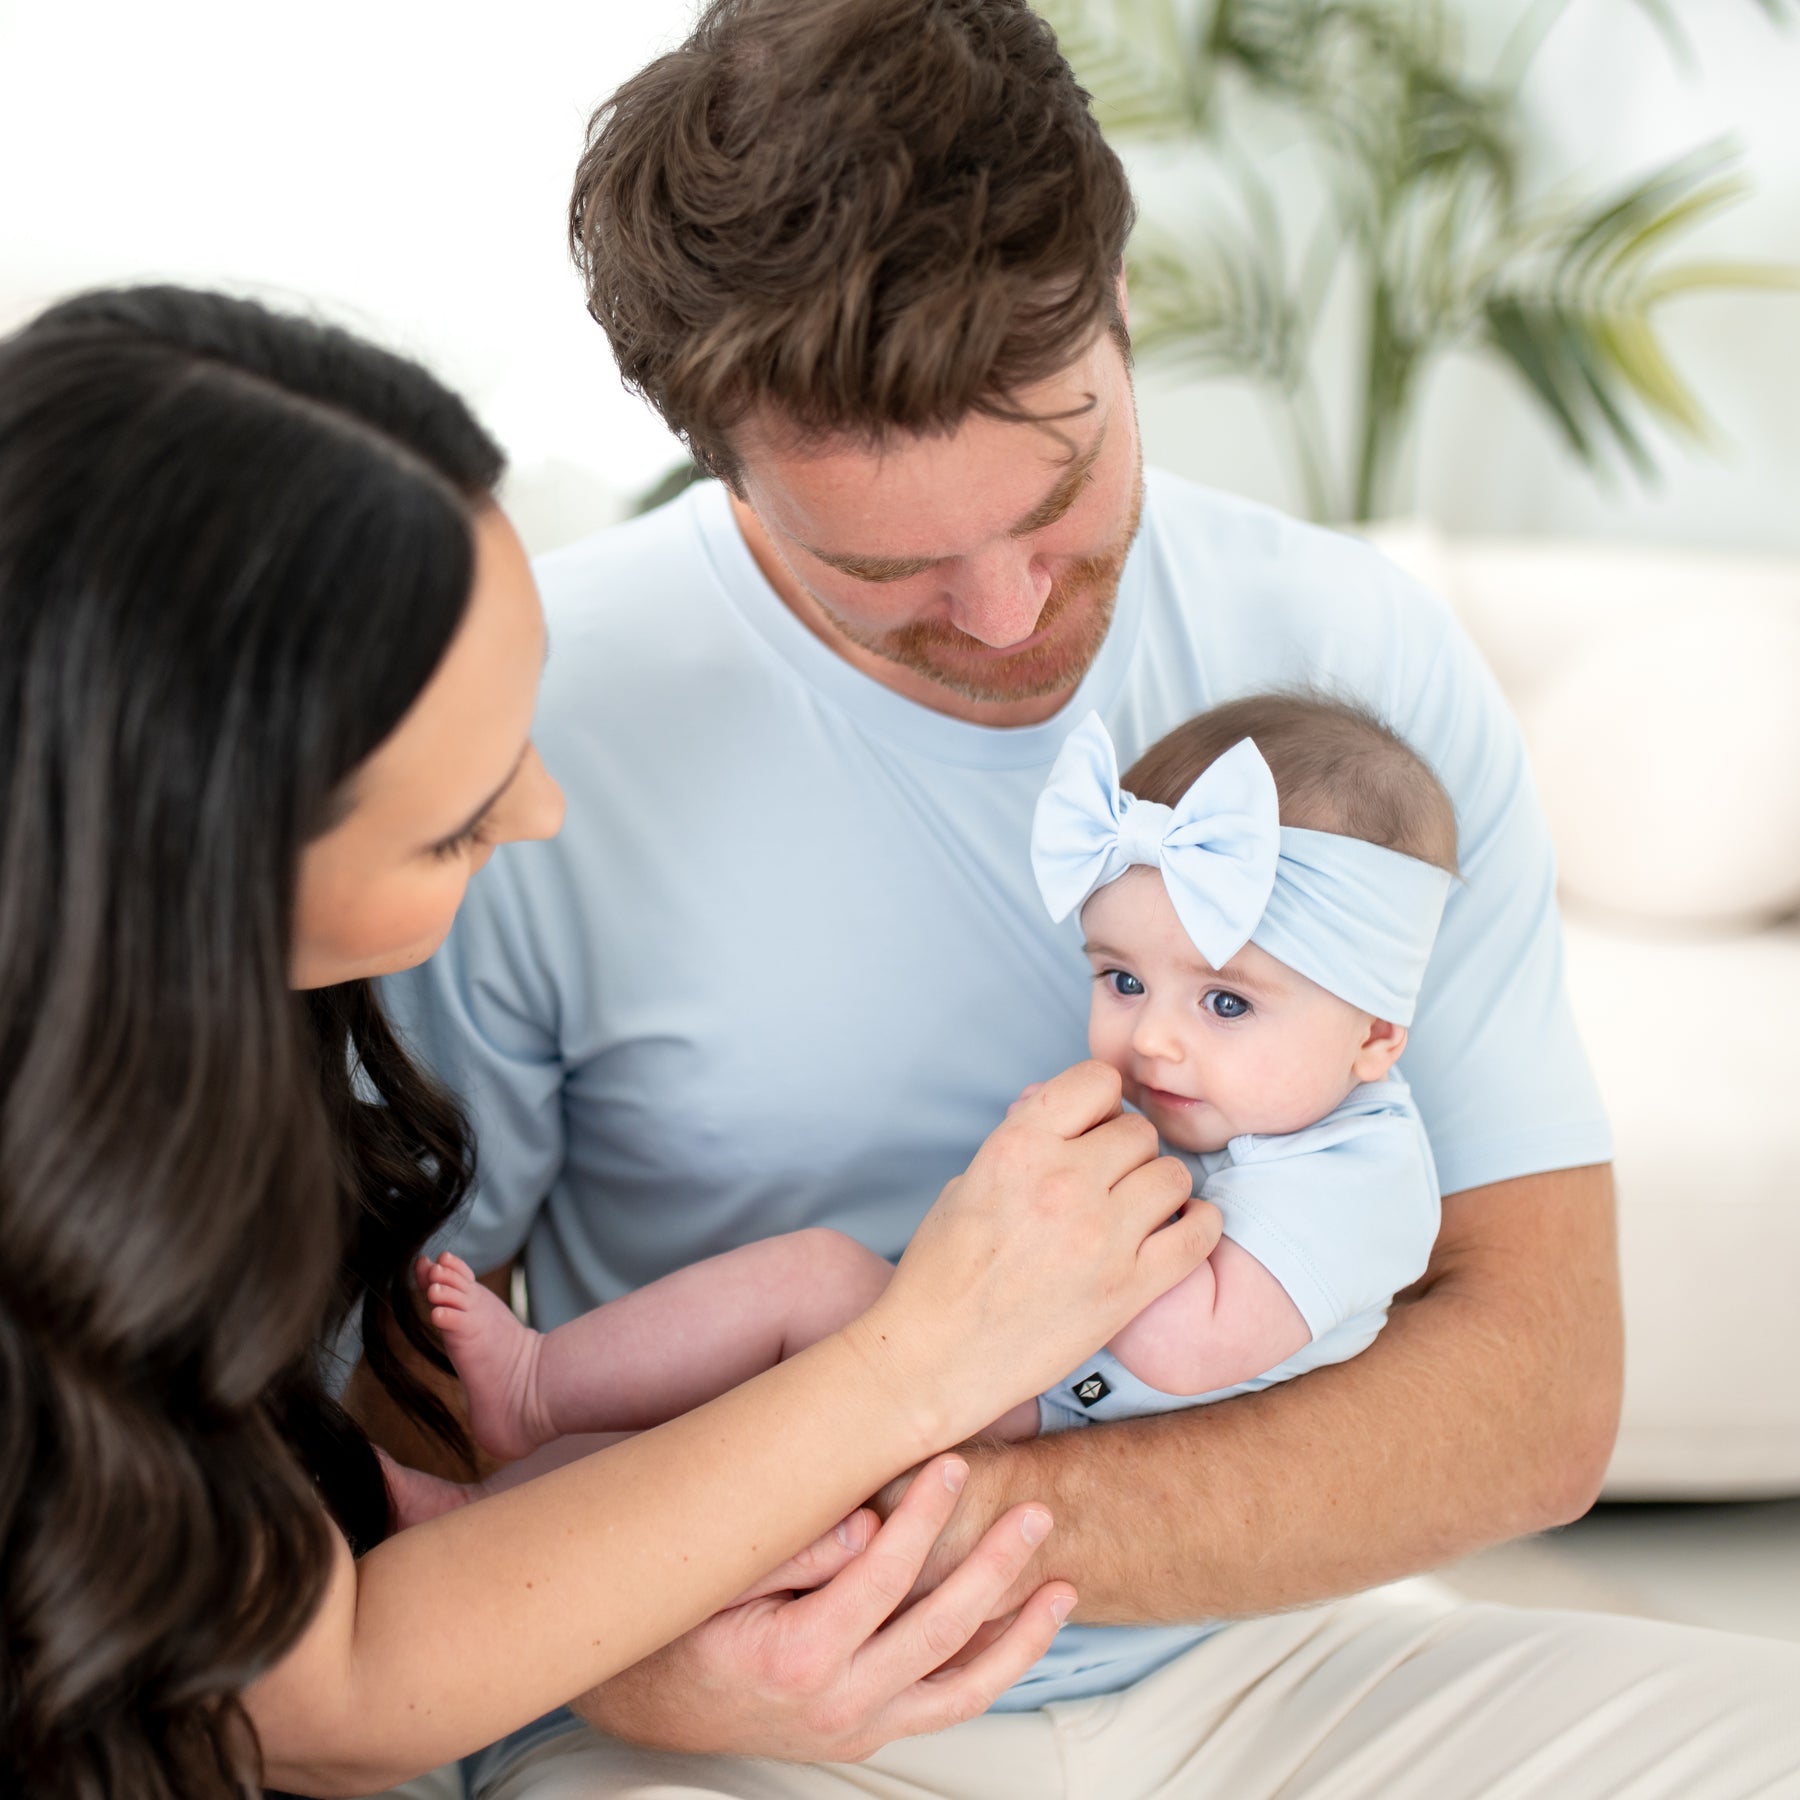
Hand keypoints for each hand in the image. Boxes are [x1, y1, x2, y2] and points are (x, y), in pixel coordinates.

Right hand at [572, 1455, 1073, 1760]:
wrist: (649, 1704)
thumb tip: (865, 1522)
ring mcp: (857, 1726)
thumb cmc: (676, 1626)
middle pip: (939, 1632)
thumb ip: (790, 1552)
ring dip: (1018, 1634)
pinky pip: (946, 1705)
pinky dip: (994, 1669)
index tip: (952, 1462)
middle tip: (1034, 1511)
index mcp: (795, 1658)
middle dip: (994, 1566)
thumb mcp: (716, 1579)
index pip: (881, 1578)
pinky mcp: (869, 1730)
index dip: (922, 1516)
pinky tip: (1028, 1627)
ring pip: (960, 1686)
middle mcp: (836, 1705)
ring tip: (1062, 1584)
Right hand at [858, 1061, 1218, 1443]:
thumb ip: (1021, 1143)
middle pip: (1139, 1132)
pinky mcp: (1128, 1288)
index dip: (1101, 1102)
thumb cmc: (940, 1272)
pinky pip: (1198, 1234)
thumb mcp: (967, 1184)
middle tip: (1112, 1180)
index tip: (1095, 1126)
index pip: (1096, 1081)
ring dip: (1161, 1188)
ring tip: (1141, 1209)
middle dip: (1128, 1151)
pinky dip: (1199, 1226)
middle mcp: (1063, 1182)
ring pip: (1172, 1175)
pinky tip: (1182, 1229)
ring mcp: (1100, 1235)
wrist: (934, 1359)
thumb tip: (1060, 1110)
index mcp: (1017, 1147)